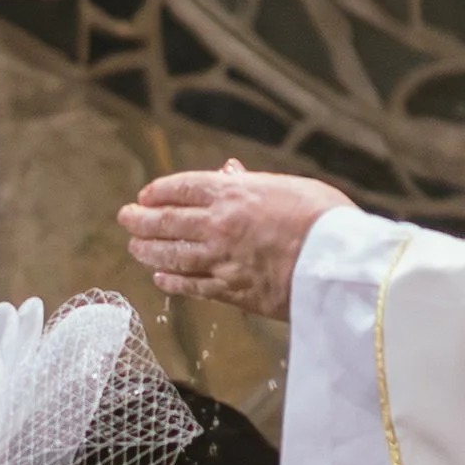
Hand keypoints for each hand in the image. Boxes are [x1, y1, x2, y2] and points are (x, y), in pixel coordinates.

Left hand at [117, 162, 353, 321]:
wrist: (338, 265)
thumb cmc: (324, 218)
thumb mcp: (289, 187)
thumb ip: (252, 183)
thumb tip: (229, 172)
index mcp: (233, 193)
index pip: (182, 188)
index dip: (159, 192)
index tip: (145, 195)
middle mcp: (219, 226)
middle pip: (167, 222)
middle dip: (141, 220)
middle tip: (126, 219)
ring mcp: (222, 261)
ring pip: (173, 255)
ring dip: (149, 251)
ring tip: (135, 247)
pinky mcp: (232, 292)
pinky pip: (192, 286)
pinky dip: (173, 282)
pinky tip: (160, 279)